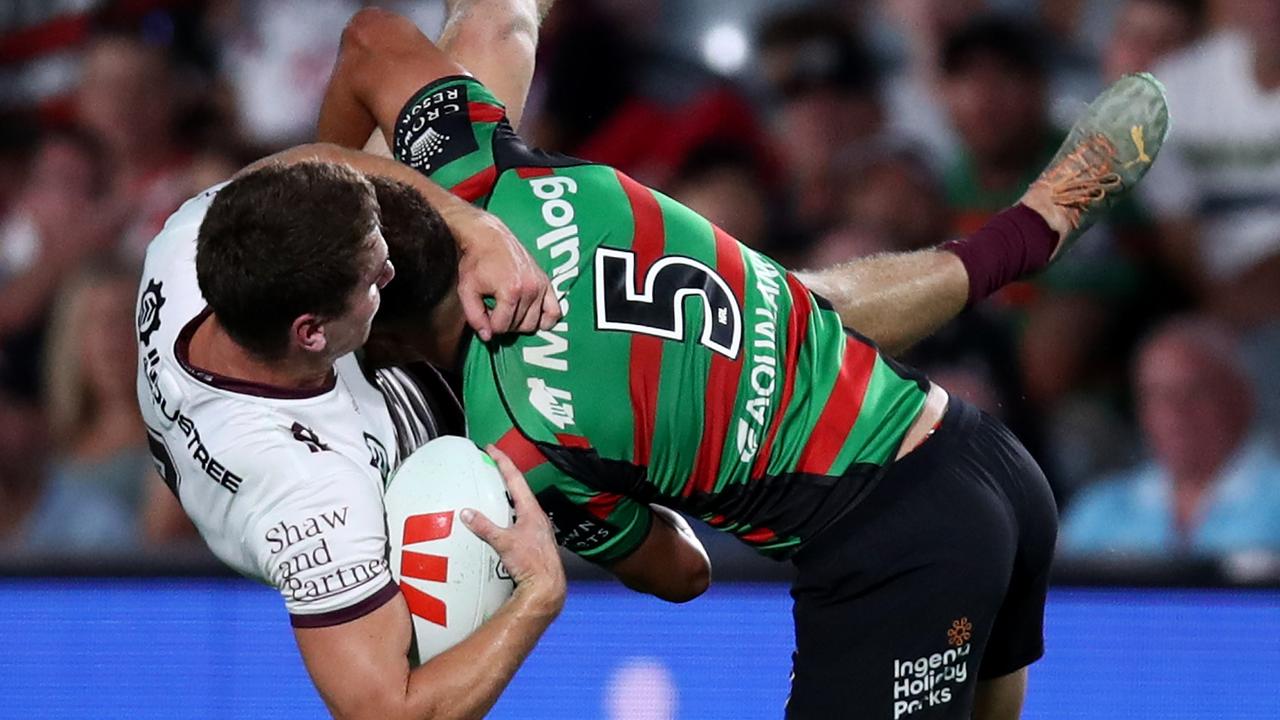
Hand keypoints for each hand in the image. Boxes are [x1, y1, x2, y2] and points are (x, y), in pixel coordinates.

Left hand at [445, 204, 560, 340]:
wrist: (490, 237)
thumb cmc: (476, 261)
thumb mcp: (467, 290)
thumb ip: (474, 316)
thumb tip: (487, 336)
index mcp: (510, 291)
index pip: (501, 326)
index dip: (489, 323)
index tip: (483, 311)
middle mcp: (530, 290)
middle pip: (518, 326)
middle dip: (503, 322)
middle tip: (494, 310)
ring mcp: (540, 286)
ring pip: (534, 323)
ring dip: (519, 322)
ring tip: (507, 309)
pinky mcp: (547, 283)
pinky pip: (555, 312)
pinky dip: (546, 320)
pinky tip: (533, 317)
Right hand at [459, 445, 565, 616]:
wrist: (547, 586)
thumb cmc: (532, 564)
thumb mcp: (504, 543)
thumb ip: (484, 527)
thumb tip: (467, 514)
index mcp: (531, 510)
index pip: (515, 478)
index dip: (503, 461)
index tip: (491, 449)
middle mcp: (536, 516)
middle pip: (519, 488)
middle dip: (505, 475)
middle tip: (491, 464)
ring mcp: (537, 528)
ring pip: (520, 505)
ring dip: (507, 495)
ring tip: (494, 490)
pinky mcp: (534, 540)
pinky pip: (519, 519)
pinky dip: (508, 513)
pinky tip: (501, 521)